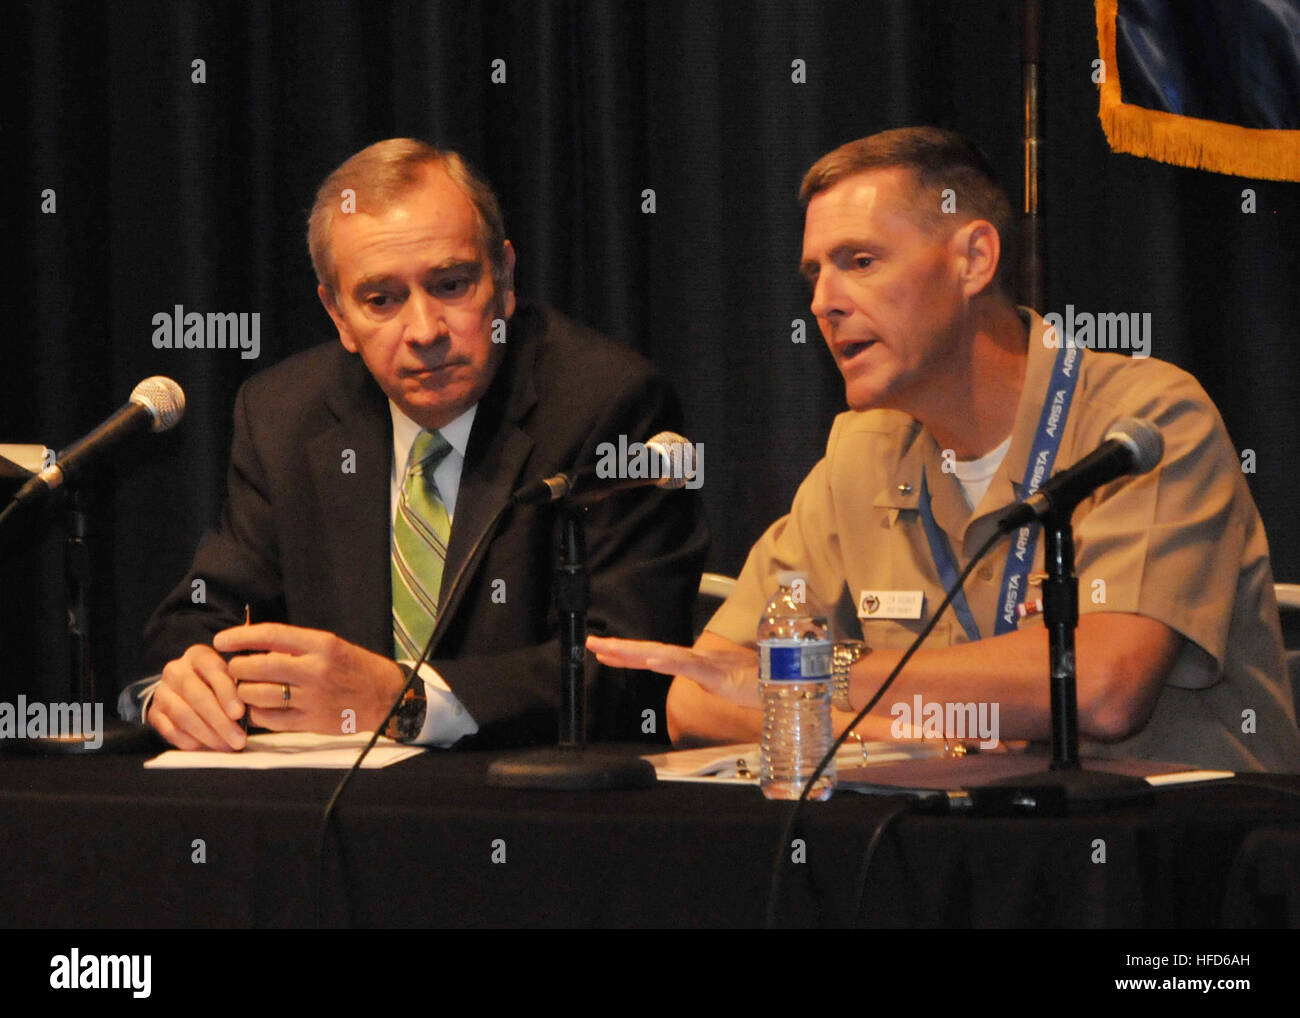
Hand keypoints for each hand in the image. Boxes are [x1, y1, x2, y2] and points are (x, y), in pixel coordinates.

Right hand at [148, 643, 247, 751]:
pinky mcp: (153, 712)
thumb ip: (239, 688)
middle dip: (219, 721)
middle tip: (238, 739)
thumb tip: (253, 711)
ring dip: (207, 734)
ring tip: (226, 746)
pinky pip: (170, 729)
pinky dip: (190, 741)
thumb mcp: (230, 676)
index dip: (227, 693)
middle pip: (197, 695)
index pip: (213, 671)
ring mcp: (162, 691)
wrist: (182, 689)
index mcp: (199, 655)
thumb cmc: (217, 683)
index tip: (240, 713)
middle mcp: (176, 670)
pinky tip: (206, 747)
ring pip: (183, 714)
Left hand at [213, 624, 406, 735]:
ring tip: (244, 689)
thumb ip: (296, 646)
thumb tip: (254, 645)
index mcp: (321, 644)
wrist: (386, 697)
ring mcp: (312, 697)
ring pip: (257, 694)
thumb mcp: (331, 646)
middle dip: (237, 668)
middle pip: (257, 667)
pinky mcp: (311, 721)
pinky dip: (256, 713)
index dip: (240, 637)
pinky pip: (269, 718)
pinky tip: (258, 707)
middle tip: (234, 669)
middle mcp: (315, 669)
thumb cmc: (355, 667)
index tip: (221, 641)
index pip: (270, 635)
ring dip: (243, 691)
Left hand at [586, 634, 761, 708]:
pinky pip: (689, 667)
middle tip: (592, 644)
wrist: (787, 682)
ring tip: (611, 651)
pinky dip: (669, 662)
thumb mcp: (724, 681)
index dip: (628, 653)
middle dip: (620, 648)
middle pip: (651, 651)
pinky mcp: (717, 673)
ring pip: (664, 654)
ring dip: (636, 652)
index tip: (603, 651)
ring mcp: (705, 664)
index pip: (654, 655)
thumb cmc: (759, 680)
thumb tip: (698, 677)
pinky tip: (651, 661)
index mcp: (694, 662)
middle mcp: (695, 658)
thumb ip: (708, 677)